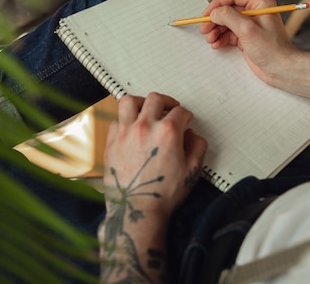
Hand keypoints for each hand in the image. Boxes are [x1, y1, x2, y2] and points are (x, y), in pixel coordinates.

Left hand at [103, 93, 206, 217]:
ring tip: (147, 110)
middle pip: (156, 99)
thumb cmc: (163, 193)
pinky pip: (116, 120)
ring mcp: (125, 133)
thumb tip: (193, 135)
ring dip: (142, 102)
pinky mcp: (111, 143)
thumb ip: (198, 147)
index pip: (180, 112)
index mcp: (168, 132)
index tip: (186, 120)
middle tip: (171, 109)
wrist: (137, 210)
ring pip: (130, 102)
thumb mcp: (192, 171)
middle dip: (167, 102)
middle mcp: (145, 127)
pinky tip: (132, 128)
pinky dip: (125, 120)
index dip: (186, 115)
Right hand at [199, 0, 297, 85]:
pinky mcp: (247, 37)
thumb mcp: (247, 30)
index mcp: (260, 2)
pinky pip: (229, 33)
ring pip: (226, 22)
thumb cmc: (272, 49)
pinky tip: (216, 44)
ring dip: (216, 30)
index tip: (207, 14)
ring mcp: (250, 24)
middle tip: (204, 29)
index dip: (218, 4)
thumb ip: (229, 17)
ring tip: (210, 39)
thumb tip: (214, 12)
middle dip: (215, 20)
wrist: (281, 69)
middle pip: (228, 9)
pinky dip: (221, 38)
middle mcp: (255, 11)